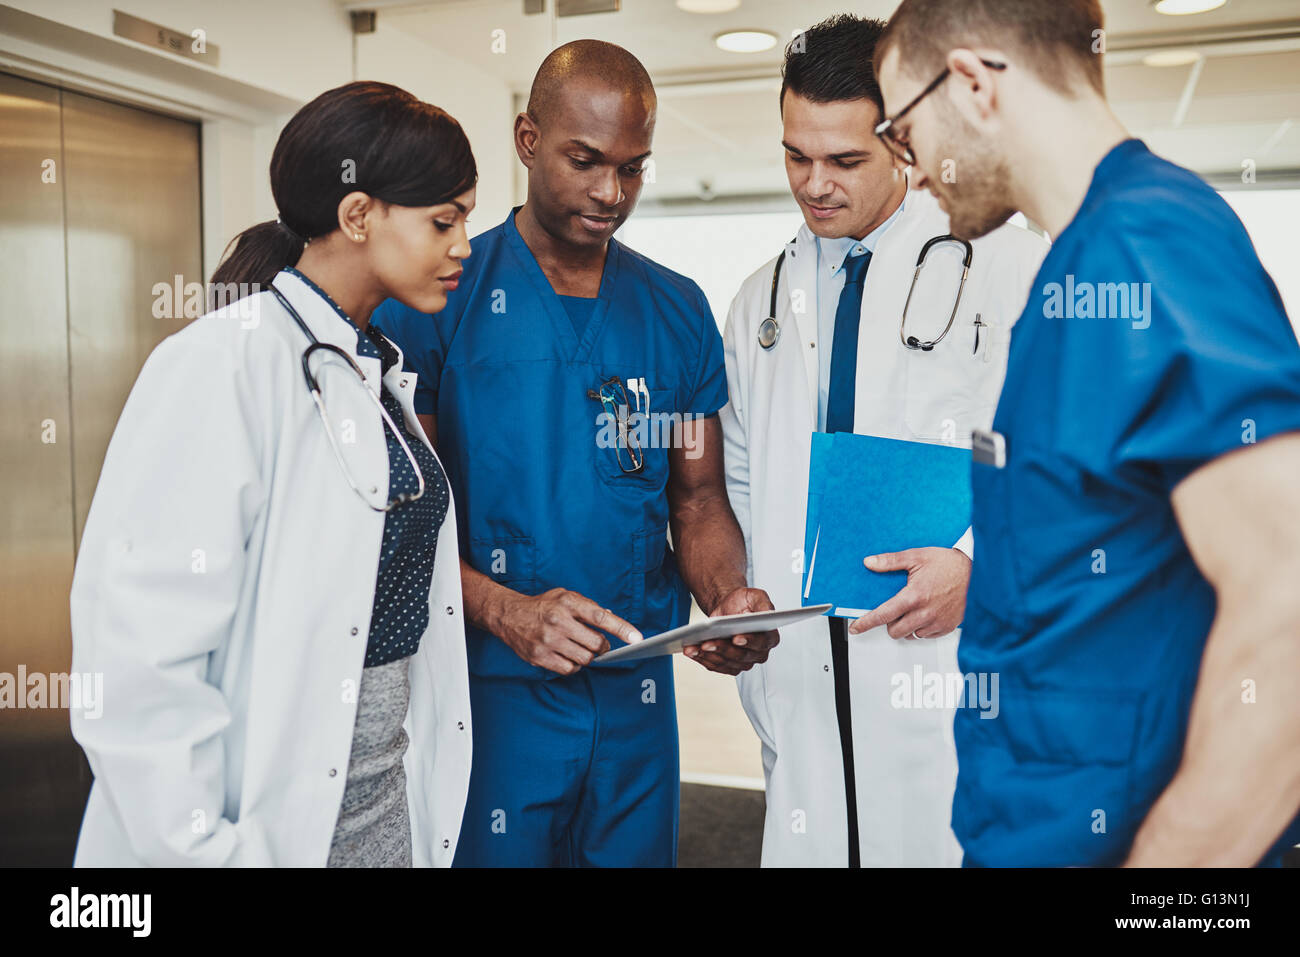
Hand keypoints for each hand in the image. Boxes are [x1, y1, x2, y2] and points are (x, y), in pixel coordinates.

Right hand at [491, 587, 641, 674]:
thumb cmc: (542, 606)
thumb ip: (588, 606)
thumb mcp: (565, 596)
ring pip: (584, 659)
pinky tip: (567, 655)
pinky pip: (569, 669)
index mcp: (568, 603)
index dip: (621, 628)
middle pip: (595, 644)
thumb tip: (611, 615)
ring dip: (587, 656)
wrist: (509, 615)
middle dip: (602, 647)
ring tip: (578, 647)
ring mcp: (548, 640)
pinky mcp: (540, 656)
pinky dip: (573, 665)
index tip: (636, 638)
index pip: (601, 617)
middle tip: (598, 644)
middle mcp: (558, 621)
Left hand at [684, 586, 779, 675]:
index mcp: (770, 637)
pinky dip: (703, 659)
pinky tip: (692, 651)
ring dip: (709, 656)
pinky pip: (716, 666)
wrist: (729, 607)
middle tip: (707, 643)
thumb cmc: (743, 603)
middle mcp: (759, 653)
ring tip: (694, 647)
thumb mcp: (757, 596)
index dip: (749, 641)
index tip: (736, 638)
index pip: (761, 642)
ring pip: (726, 663)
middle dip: (723, 649)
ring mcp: (744, 662)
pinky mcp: (730, 666)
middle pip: (741, 656)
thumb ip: (765, 604)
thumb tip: (766, 613)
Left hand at [848, 547, 970, 637]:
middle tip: (896, 609)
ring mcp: (937, 622)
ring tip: (913, 609)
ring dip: (906, 626)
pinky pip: (926, 636)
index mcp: (914, 596)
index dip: (866, 623)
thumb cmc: (948, 563)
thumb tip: (870, 562)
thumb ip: (890, 561)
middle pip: (894, 631)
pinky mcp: (947, 627)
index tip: (856, 628)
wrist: (977, 572)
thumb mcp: (916, 557)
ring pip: (910, 635)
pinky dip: (921, 628)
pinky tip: (926, 614)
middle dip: (890, 622)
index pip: (883, 615)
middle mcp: (925, 613)